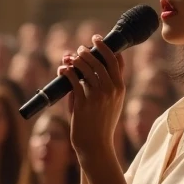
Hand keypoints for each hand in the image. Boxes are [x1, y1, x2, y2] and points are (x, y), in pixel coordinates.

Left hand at [56, 36, 125, 160]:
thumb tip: (95, 64)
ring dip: (77, 60)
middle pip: (99, 61)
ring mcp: (97, 96)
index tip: (97, 39)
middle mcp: (111, 90)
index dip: (106, 47)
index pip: (116, 61)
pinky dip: (67, 72)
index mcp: (120, 88)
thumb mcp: (112, 103)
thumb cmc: (102, 123)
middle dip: (88, 51)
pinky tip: (63, 69)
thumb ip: (107, 84)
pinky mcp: (83, 103)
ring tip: (70, 57)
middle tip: (80, 48)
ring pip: (86, 69)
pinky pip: (74, 81)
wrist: (96, 144)